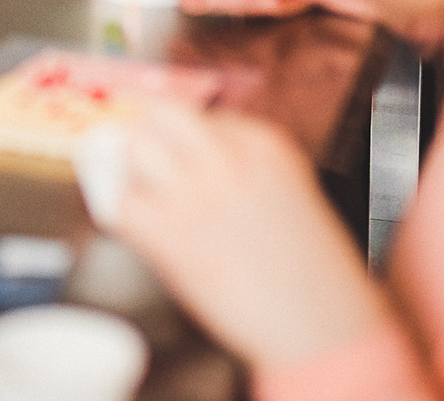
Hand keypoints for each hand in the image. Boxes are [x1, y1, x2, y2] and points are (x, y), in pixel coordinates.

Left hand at [105, 102, 387, 371]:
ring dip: (131, 174)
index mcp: (264, 144)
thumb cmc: (313, 276)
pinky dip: (121, 218)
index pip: (201, 116)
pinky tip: (139, 233)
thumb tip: (189, 166)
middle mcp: (227, 158)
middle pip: (159, 115)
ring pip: (133, 150)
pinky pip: (120, 205)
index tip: (178, 160)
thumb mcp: (287, 195)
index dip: (184, 143)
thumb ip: (242, 171)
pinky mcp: (171, 234)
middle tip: (145, 165)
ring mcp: (197, 192)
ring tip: (145, 201)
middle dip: (147, 138)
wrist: (323, 329)